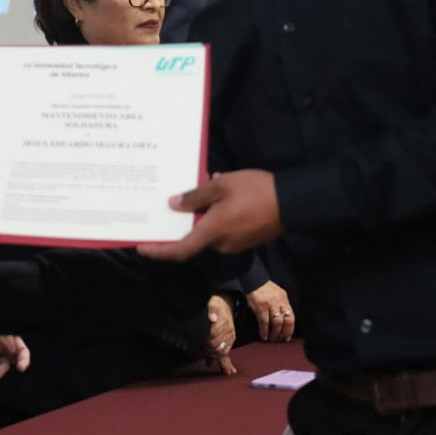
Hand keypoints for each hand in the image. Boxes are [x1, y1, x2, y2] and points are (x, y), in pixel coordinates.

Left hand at [138, 170, 282, 260]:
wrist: (294, 201)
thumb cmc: (255, 191)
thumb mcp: (221, 185)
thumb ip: (195, 196)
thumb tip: (173, 205)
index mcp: (212, 232)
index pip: (179, 250)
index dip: (158, 251)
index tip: (141, 247)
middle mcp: (221, 244)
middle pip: (194, 237)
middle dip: (185, 220)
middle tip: (175, 199)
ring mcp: (235, 243)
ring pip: (209, 229)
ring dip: (203, 212)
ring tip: (205, 183)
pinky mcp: (246, 239)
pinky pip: (223, 228)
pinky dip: (217, 213)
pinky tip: (221, 190)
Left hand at [203, 293, 236, 375]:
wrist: (226, 303)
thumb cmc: (216, 303)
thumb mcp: (213, 302)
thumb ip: (212, 308)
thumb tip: (211, 317)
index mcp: (223, 323)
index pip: (213, 335)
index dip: (204, 340)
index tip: (198, 342)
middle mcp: (228, 332)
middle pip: (217, 346)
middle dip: (208, 350)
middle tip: (200, 350)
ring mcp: (229, 337)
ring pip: (223, 352)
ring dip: (217, 358)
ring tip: (215, 364)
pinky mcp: (230, 341)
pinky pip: (228, 353)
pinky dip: (227, 363)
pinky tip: (228, 371)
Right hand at [244, 279, 295, 341]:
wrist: (250, 278)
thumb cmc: (261, 286)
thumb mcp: (274, 292)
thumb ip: (279, 303)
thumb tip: (281, 318)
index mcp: (283, 298)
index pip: (291, 316)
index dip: (290, 329)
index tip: (287, 337)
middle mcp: (279, 301)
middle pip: (286, 321)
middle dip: (284, 333)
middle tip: (279, 340)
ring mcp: (270, 304)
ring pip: (277, 323)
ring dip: (274, 334)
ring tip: (271, 339)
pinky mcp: (260, 306)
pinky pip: (264, 322)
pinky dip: (264, 331)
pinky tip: (263, 336)